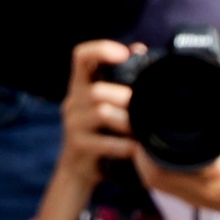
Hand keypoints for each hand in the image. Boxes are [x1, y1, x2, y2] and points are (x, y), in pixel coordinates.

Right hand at [30, 39, 142, 219]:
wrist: (80, 171)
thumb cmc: (102, 133)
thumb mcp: (110, 104)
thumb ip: (122, 80)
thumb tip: (141, 49)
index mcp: (81, 86)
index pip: (81, 56)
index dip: (100, 50)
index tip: (123, 53)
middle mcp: (72, 101)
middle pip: (96, 90)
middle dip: (125, 97)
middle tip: (147, 105)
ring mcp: (72, 124)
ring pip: (100, 112)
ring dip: (127, 121)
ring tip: (144, 128)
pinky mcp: (77, 145)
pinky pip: (102, 142)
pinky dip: (123, 145)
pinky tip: (136, 149)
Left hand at [133, 88, 219, 219]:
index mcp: (210, 170)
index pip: (166, 160)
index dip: (149, 142)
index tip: (146, 120)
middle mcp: (193, 185)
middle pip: (149, 169)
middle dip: (139, 146)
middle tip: (136, 122)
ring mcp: (185, 194)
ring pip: (148, 178)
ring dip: (140, 157)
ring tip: (139, 133)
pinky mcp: (182, 198)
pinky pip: (156, 184)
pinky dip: (148, 167)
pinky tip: (148, 151)